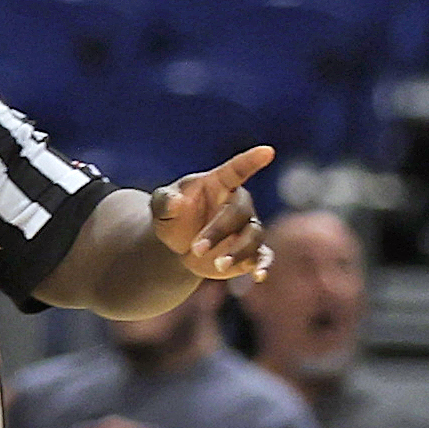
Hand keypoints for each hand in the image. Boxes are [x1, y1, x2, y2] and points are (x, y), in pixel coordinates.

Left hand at [151, 146, 274, 280]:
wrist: (179, 245)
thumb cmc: (173, 216)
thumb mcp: (162, 206)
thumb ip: (165, 201)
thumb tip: (176, 203)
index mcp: (219, 184)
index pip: (237, 170)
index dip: (251, 160)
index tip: (267, 151)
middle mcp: (238, 204)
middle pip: (240, 213)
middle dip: (219, 231)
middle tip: (194, 248)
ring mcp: (247, 228)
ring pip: (254, 236)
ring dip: (238, 252)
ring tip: (217, 266)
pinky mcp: (249, 252)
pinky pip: (263, 256)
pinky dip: (262, 265)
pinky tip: (257, 276)